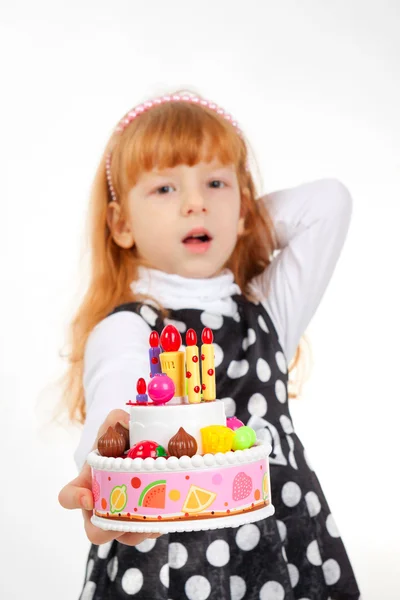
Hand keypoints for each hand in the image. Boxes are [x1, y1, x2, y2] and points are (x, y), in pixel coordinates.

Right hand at [58, 409, 160, 545]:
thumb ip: (117, 420)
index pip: (68, 497)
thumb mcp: (115, 426)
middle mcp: (100, 506)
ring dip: (140, 530)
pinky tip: (171, 511)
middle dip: (111, 528)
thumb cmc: (120, 440)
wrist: (142, 449)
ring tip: (155, 516)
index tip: (88, 497)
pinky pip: (149, 531)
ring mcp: (122, 517)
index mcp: (87, 484)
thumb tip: (125, 422)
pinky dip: (159, 524)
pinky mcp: (144, 521)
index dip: (75, 499)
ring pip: (126, 535)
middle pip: (97, 532)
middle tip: (126, 516)